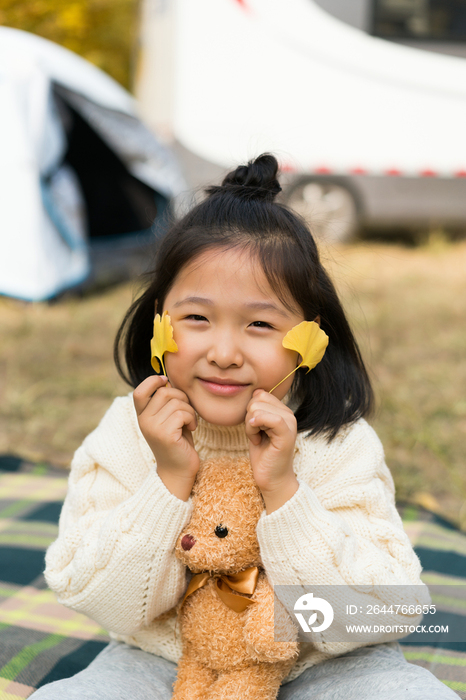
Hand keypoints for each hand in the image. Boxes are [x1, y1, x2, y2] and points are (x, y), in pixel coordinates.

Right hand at [133, 376, 198, 500]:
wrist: (178, 471)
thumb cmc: (177, 442)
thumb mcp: (168, 419)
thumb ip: (167, 402)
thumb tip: (169, 381)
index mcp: (142, 416)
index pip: (139, 391)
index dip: (152, 381)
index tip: (166, 381)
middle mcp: (144, 421)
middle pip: (164, 392)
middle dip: (182, 397)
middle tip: (187, 411)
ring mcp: (153, 428)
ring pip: (177, 403)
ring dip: (190, 410)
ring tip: (190, 422)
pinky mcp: (165, 435)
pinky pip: (183, 414)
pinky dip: (192, 419)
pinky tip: (192, 428)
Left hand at [245, 389, 298, 512]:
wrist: (271, 478)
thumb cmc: (263, 454)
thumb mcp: (256, 427)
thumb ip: (257, 409)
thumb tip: (256, 392)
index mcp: (282, 410)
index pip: (259, 394)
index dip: (250, 410)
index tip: (253, 427)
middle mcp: (289, 414)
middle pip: (256, 400)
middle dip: (248, 418)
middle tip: (256, 435)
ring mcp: (289, 424)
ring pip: (257, 408)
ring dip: (250, 427)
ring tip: (259, 440)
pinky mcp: (287, 435)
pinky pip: (270, 418)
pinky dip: (255, 427)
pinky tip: (257, 440)